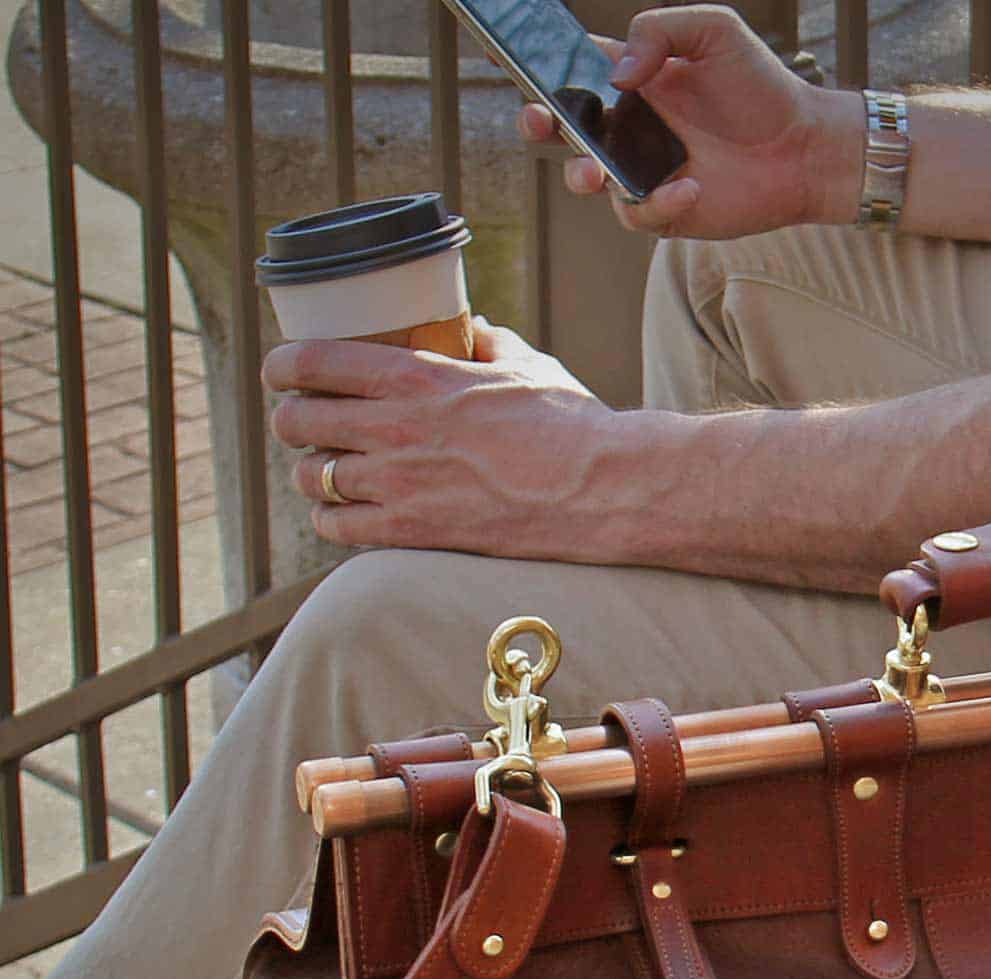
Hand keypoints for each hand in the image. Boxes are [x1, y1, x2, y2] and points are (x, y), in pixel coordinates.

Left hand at [264, 321, 640, 561]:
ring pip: (312, 477)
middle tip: (303, 423)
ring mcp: (401, 485)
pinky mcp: (415, 533)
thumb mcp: (527, 364)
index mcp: (416, 377)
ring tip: (323, 471)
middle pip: (299, 421)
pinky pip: (338, 527)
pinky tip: (341, 512)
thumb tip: (473, 327)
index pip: (312, 362)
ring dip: (310, 473)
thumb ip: (488, 342)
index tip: (281, 371)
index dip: (283, 366)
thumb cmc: (572, 424)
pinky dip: (331, 518)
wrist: (603, 489)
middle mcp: (396, 429)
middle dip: (293, 420)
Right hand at [517, 6, 860, 240]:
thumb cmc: (761, 85)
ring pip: (591, 178)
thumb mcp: (713, 31)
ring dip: (582, 172)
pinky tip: (690, 187)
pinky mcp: (669, 212)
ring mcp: (646, 171)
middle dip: (540, 123)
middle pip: (566, 128)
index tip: (514, 62)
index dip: (539, 70)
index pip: (574, 72)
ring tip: (594, 169)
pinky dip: (657, 205)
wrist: (804, 146)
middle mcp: (632, 126)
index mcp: (634, 79)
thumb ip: (659, 30)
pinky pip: (640, 214)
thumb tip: (617, 74)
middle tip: (539, 120)